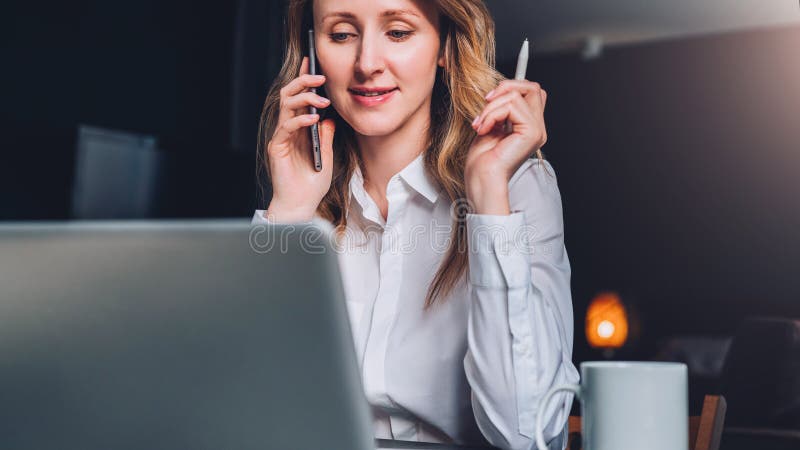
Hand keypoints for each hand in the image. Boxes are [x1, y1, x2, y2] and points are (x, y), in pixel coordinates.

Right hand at [265, 56, 335, 222]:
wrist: (301, 205)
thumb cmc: (311, 184)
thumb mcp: (326, 156)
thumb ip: (325, 136)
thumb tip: (328, 118)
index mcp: (299, 129)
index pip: (299, 98)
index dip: (304, 80)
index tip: (313, 64)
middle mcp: (288, 129)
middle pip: (289, 95)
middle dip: (304, 82)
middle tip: (319, 76)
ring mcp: (281, 137)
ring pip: (286, 106)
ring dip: (304, 98)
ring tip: (321, 99)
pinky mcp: (277, 147)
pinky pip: (287, 126)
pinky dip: (301, 120)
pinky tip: (314, 119)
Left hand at [464, 80, 547, 214]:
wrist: (481, 178)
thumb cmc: (482, 159)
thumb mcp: (491, 125)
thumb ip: (501, 108)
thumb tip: (500, 89)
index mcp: (529, 127)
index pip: (532, 92)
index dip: (511, 87)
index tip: (488, 100)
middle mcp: (537, 128)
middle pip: (532, 87)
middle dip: (504, 88)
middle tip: (486, 103)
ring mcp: (537, 130)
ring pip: (516, 96)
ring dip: (491, 107)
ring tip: (481, 124)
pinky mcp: (532, 132)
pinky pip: (512, 106)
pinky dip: (492, 114)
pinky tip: (484, 128)